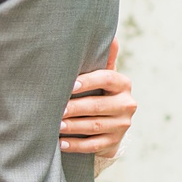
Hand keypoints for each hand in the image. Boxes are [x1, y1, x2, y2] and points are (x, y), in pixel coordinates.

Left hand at [62, 39, 135, 159]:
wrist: (112, 123)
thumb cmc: (100, 91)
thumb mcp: (104, 75)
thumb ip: (105, 59)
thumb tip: (111, 35)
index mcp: (123, 84)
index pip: (106, 79)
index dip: (88, 81)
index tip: (69, 85)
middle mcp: (127, 104)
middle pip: (97, 106)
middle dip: (74, 108)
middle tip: (54, 109)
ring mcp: (122, 126)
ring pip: (94, 127)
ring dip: (72, 126)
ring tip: (54, 125)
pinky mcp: (113, 142)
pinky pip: (93, 145)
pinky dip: (75, 144)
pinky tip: (60, 143)